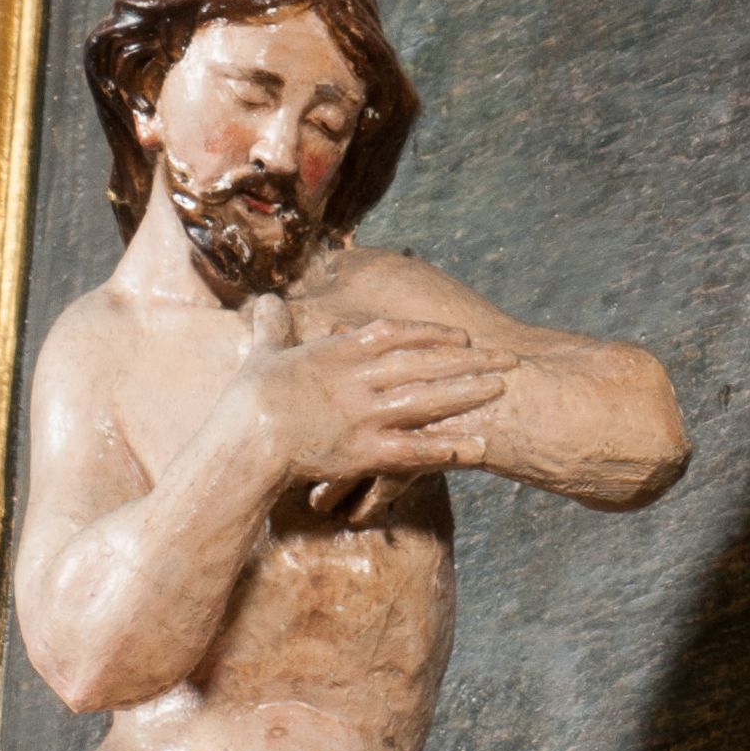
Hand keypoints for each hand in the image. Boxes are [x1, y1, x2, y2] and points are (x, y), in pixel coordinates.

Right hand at [231, 309, 511, 495]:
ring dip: (466, 393)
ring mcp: (365, 415)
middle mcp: (360, 379)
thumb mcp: (261, 353)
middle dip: (467, 359)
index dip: (431, 334)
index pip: (395, 335)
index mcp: (338, 352)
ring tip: (501, 389)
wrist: (244, 443)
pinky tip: (476, 447)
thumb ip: (273, 326)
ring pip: (426, 400)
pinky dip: (446, 448)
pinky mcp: (364, 452)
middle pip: (423, 363)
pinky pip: (413, 450)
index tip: (459, 335)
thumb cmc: (247, 400)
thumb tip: (266, 298)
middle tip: (505, 357)